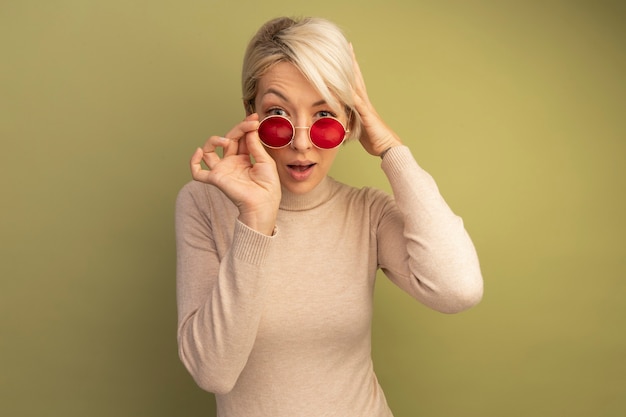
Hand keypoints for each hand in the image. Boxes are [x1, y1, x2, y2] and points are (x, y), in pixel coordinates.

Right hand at [190, 114, 280, 234]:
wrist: (263, 203)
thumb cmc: (268, 186)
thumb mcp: (265, 161)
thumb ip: (255, 145)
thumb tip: (250, 129)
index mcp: (245, 158)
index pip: (241, 138)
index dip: (246, 127)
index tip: (255, 118)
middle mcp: (232, 162)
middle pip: (228, 139)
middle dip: (239, 129)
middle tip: (250, 123)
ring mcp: (223, 170)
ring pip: (209, 151)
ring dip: (214, 140)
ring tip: (227, 140)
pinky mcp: (216, 179)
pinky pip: (198, 172)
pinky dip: (194, 162)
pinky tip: (198, 152)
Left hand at [351, 44, 402, 156]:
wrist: (388, 147)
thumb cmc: (374, 139)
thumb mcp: (358, 128)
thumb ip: (351, 120)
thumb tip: (341, 119)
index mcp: (363, 104)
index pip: (355, 83)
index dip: (350, 70)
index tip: (346, 55)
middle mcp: (365, 102)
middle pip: (357, 78)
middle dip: (352, 63)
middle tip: (348, 46)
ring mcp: (367, 108)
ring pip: (358, 87)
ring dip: (352, 73)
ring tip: (348, 58)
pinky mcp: (368, 117)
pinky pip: (359, 104)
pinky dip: (352, 95)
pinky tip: (347, 86)